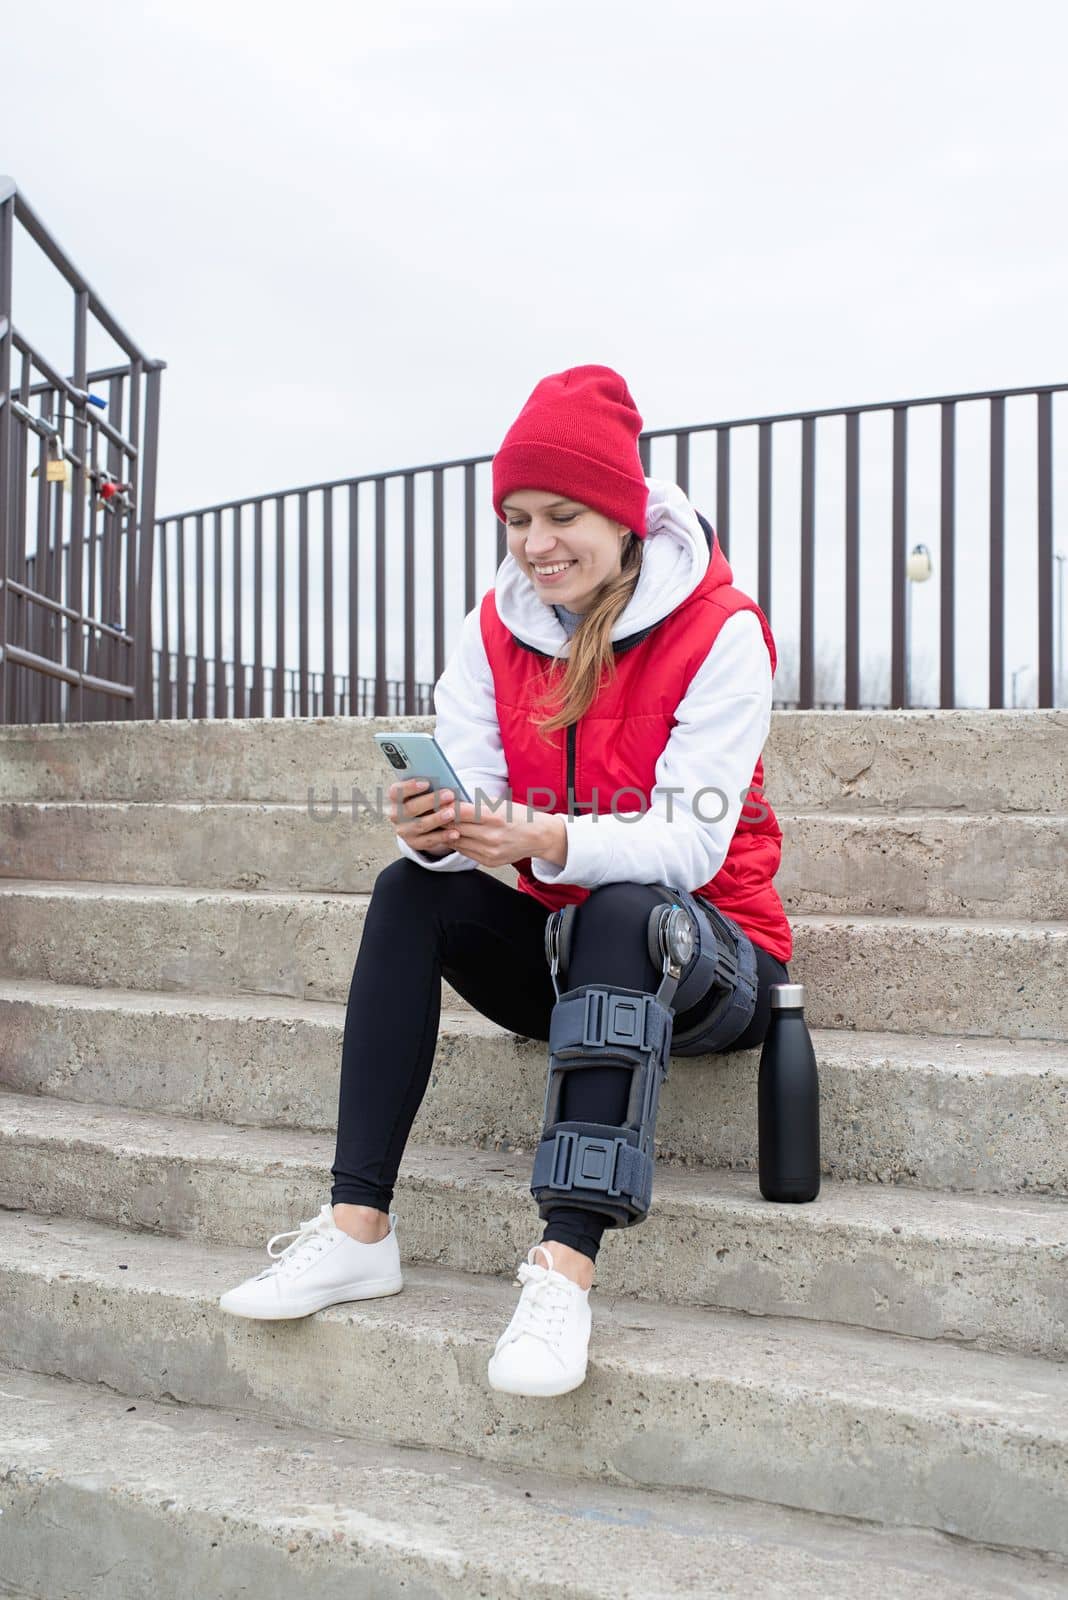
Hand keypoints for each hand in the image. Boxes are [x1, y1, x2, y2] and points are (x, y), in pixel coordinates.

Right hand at [386, 779, 459, 856]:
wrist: (421, 820)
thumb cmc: (425, 799)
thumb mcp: (423, 791)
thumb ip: (429, 786)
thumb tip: (443, 783)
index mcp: (395, 798)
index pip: (396, 791)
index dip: (410, 787)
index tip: (427, 783)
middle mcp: (396, 815)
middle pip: (410, 808)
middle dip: (431, 801)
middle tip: (449, 795)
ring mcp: (404, 830)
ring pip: (420, 825)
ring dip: (437, 819)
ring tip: (452, 813)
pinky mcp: (414, 843)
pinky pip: (429, 841)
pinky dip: (443, 836)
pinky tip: (455, 833)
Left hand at [447, 797, 566, 869]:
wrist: (539, 837)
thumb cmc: (519, 816)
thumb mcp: (499, 804)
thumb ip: (476, 804)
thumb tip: (451, 802)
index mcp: (494, 817)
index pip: (460, 812)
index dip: (445, 807)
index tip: (436, 802)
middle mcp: (491, 836)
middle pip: (455, 827)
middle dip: (442, 819)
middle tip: (430, 813)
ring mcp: (489, 852)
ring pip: (456, 841)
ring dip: (446, 833)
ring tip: (437, 824)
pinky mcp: (489, 862)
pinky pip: (464, 851)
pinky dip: (457, 842)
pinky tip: (452, 835)